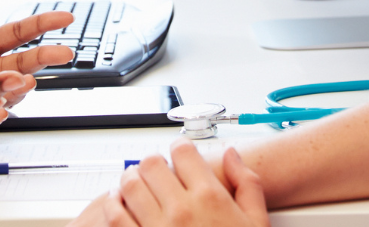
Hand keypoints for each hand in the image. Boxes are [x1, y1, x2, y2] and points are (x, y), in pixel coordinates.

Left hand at [88, 141, 268, 226]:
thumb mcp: (256, 224)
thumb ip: (247, 185)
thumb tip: (232, 156)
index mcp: (211, 199)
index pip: (184, 152)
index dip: (180, 149)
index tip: (180, 155)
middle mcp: (181, 210)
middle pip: (151, 163)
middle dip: (153, 163)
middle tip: (156, 170)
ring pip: (129, 185)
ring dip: (130, 180)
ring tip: (135, 183)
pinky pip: (114, 217)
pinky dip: (112, 205)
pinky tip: (118, 204)